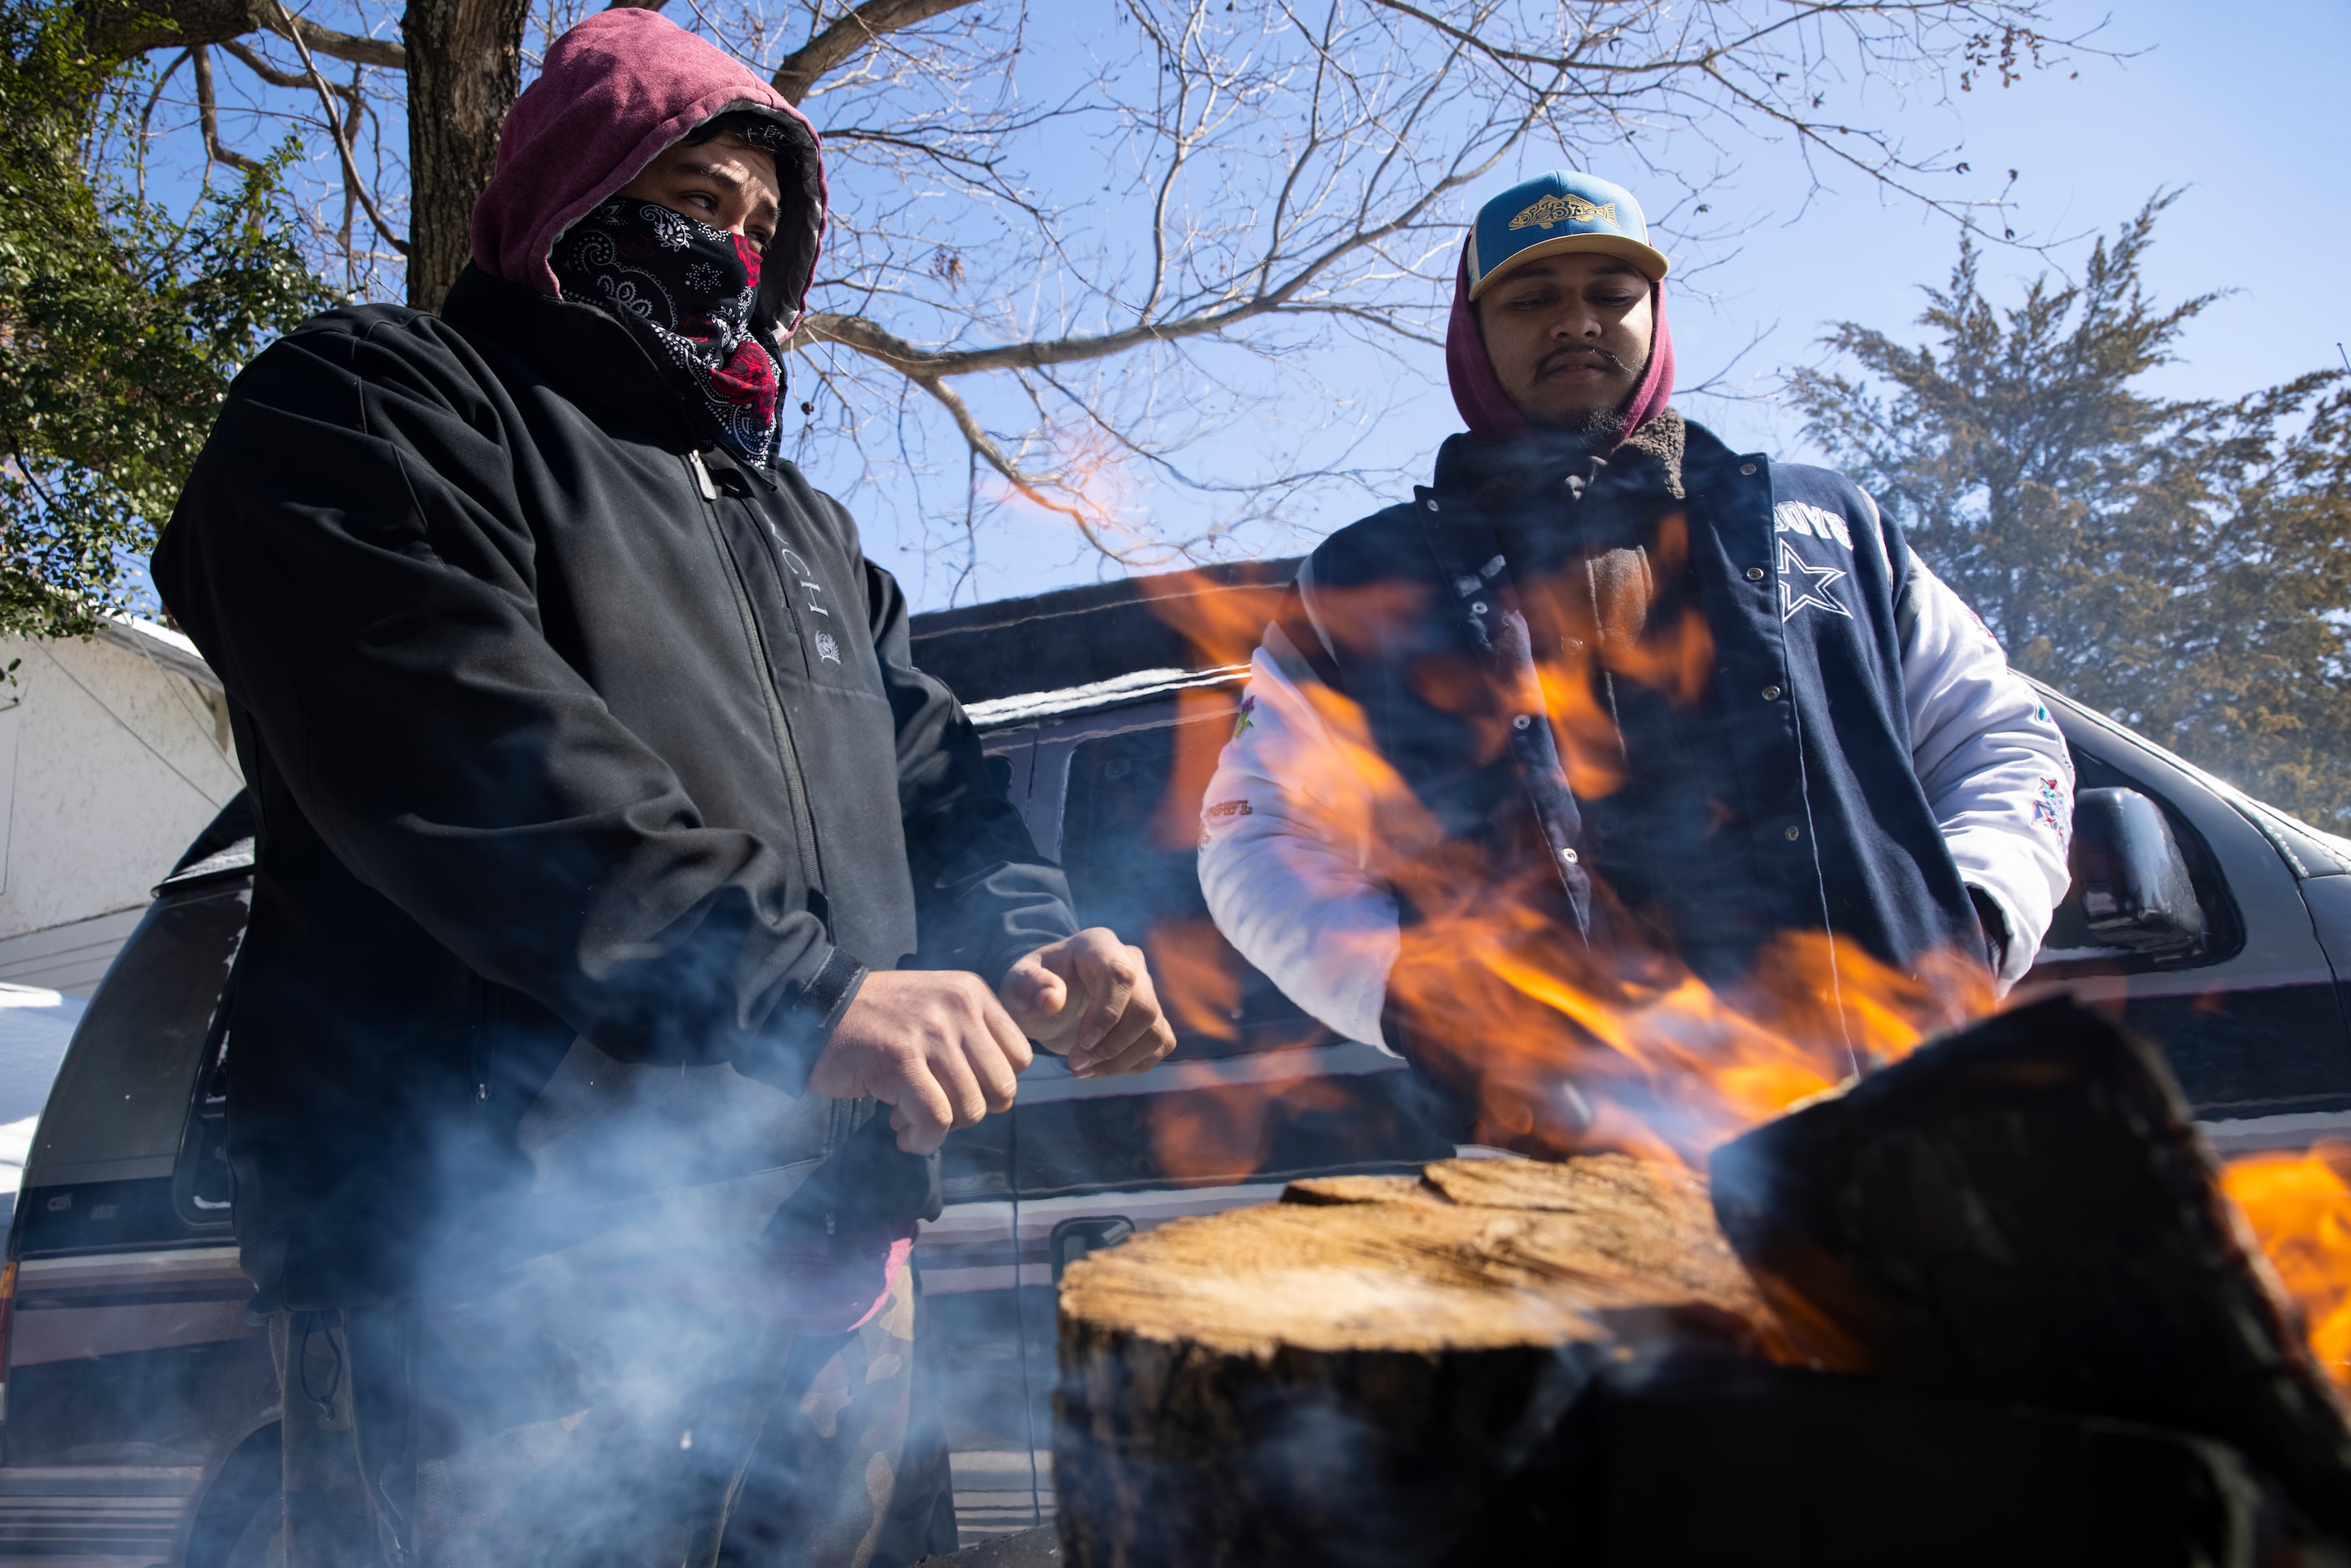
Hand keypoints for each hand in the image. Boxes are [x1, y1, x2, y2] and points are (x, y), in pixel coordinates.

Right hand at [807, 970, 1032, 1153]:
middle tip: (937, 1111)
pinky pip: (936, 1120)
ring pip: (971, 1108)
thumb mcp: (935, 1008)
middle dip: (972, 1112)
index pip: (1020, 1057)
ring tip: (910, 1121)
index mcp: (972, 994)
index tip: (960, 1091)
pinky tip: (902, 1134)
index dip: (994, 1086)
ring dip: (941, 1129)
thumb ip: (971, 1038)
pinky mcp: (900, 1060)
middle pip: (1002, 1088)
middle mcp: (958, 1008)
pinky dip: (923, 1139)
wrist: (816, 1010)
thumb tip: (1001, 1096)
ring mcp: (930, 1033)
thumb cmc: (876, 1019)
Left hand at [999, 929, 1177, 1078]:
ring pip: (1156, 1032)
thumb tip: (1053, 998)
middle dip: (1110, 1045)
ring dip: (1120, 1060)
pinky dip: (1131, 1065)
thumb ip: (1029, 986)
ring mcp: (1146, 990)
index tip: (1082, 1042)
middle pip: (1144, 1008)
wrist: (1045, 1003)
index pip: (1120, 975)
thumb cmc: (1032, 990)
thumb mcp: (1017, 986)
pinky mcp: (1153, 1018)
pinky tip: (1099, 1067)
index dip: (1107, 1013)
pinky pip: (1160, 1046)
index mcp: (1097, 945)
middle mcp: (1131, 962)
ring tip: (1082, 1068)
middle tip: (1074, 1063)